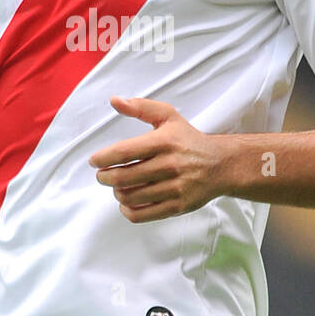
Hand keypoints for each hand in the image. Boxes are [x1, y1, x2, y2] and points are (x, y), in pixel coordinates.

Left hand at [89, 96, 227, 222]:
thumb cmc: (189, 140)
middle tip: (102, 175)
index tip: (94, 161)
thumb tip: (114, 100)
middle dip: (105, 178)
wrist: (220, 165)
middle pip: (123, 177)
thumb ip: (140, 107)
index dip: (103, 158)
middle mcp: (169, 165)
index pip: (124, 152)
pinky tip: (127, 201)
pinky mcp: (177, 206)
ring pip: (130, 196)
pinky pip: (142, 214)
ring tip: (117, 186)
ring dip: (116, 192)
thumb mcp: (168, 116)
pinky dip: (127, 210)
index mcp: (164, 142)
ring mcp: (174, 188)